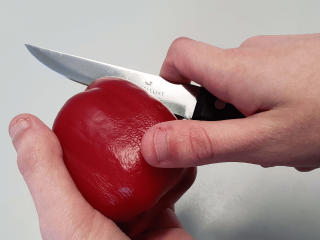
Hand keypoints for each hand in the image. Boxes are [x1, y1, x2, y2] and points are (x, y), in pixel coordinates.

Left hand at [9, 114, 193, 239]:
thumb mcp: (65, 218)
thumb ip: (45, 173)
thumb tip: (22, 127)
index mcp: (72, 209)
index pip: (69, 162)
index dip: (74, 136)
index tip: (83, 112)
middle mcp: (101, 211)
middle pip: (108, 164)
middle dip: (115, 140)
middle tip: (119, 115)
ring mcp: (134, 214)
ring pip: (139, 172)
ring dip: (146, 152)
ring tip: (144, 126)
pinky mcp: (163, 217)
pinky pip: (168, 185)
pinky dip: (171, 169)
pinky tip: (169, 151)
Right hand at [141, 35, 319, 171]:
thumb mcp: (260, 141)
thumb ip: (203, 143)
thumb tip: (156, 143)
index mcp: (235, 69)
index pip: (178, 56)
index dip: (167, 82)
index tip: (176, 111)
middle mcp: (249, 55)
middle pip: (205, 77)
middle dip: (212, 113)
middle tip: (235, 137)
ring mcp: (270, 57)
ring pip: (233, 85)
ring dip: (240, 114)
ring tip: (268, 135)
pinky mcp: (286, 63)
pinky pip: (258, 84)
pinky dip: (261, 107)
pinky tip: (285, 124)